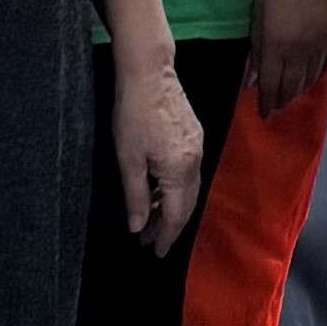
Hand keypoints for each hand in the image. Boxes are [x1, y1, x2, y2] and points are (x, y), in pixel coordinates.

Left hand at [110, 55, 206, 252]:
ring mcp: (198, 148)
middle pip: (187, 204)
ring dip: (171, 207)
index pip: (175, 215)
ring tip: (150, 220)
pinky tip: (159, 191)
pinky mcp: (194, 136)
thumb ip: (136, 196)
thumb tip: (137, 226)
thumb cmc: (133, 113)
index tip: (156, 253)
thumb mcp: (128, 159)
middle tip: (150, 241)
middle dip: (169, 226)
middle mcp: (195, 162)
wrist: (149, 73)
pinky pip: (189, 173)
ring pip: (189, 189)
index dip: (165, 236)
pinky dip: (175, 189)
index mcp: (180, 171)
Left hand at [248, 0, 326, 110]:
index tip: (262, 113)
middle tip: (273, 109)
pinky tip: (308, 80)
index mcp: (277, 43)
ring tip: (288, 97)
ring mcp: (322, 45)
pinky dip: (314, 78)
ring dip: (297, 92)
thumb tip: (252, 77)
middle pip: (291, 86)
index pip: (270, 83)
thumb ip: (256, 47)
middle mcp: (301, 51)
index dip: (266, 101)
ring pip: (309, 80)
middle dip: (281, 100)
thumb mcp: (259, 12)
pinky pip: (325, 67)